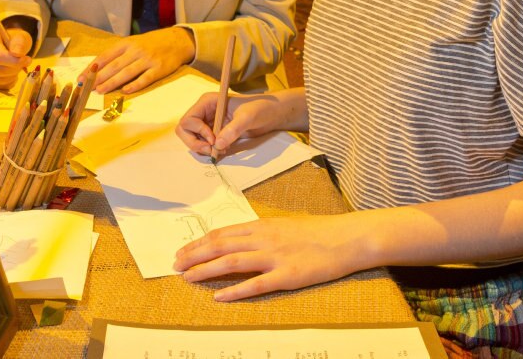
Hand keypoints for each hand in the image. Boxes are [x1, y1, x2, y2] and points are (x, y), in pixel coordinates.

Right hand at [0, 28, 32, 88]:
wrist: (8, 45)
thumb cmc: (14, 41)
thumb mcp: (20, 37)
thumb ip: (19, 43)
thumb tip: (17, 53)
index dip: (15, 62)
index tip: (27, 60)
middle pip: (0, 70)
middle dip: (16, 69)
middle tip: (23, 63)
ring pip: (0, 80)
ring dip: (13, 76)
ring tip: (17, 67)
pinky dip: (8, 82)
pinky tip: (11, 73)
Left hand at [91, 26, 193, 93]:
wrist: (177, 40)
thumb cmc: (151, 43)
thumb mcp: (133, 43)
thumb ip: (118, 54)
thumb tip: (98, 69)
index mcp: (127, 43)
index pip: (106, 56)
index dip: (92, 67)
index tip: (81, 77)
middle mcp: (136, 50)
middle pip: (115, 65)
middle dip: (99, 77)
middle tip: (87, 87)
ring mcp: (148, 60)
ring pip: (127, 72)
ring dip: (112, 82)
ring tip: (100, 90)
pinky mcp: (159, 69)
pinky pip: (145, 78)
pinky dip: (135, 85)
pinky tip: (125, 91)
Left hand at [174, 214, 364, 300]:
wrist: (346, 238)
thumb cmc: (318, 231)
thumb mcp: (285, 225)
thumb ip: (262, 232)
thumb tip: (240, 239)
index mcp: (263, 225)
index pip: (222, 233)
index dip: (199, 242)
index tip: (183, 251)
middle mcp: (264, 238)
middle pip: (220, 245)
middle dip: (194, 255)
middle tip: (175, 265)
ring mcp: (275, 257)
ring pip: (232, 262)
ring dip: (206, 270)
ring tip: (188, 277)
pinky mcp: (287, 276)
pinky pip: (256, 284)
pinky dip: (235, 291)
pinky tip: (220, 297)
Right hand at [175, 91, 283, 157]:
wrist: (271, 114)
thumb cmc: (260, 108)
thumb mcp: (247, 117)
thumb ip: (233, 129)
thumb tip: (218, 144)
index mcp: (207, 102)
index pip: (188, 120)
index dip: (197, 132)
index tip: (213, 139)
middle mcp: (204, 112)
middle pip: (184, 130)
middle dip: (195, 143)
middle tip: (211, 150)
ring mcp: (208, 123)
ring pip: (192, 139)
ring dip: (202, 148)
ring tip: (219, 151)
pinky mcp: (214, 133)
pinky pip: (203, 144)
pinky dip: (209, 150)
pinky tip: (223, 149)